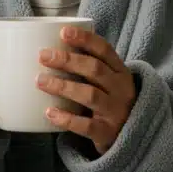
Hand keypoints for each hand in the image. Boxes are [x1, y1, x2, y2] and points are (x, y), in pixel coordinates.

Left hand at [36, 26, 136, 154]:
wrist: (132, 139)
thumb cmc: (111, 104)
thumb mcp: (109, 83)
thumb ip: (90, 69)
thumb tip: (51, 49)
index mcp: (121, 72)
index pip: (105, 50)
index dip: (85, 39)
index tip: (63, 32)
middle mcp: (122, 90)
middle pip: (95, 70)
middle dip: (68, 60)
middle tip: (43, 56)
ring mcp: (116, 112)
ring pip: (90, 95)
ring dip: (63, 86)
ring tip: (40, 81)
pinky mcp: (107, 133)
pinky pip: (86, 125)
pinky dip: (66, 119)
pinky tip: (49, 113)